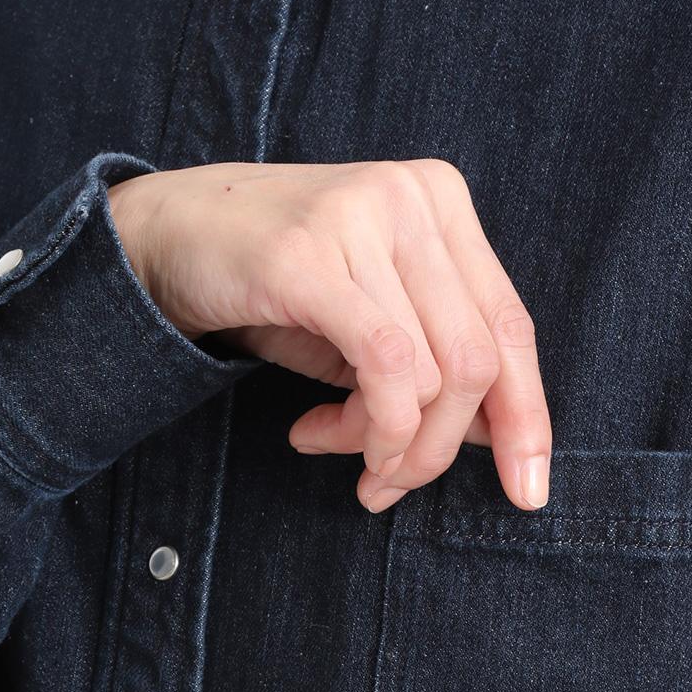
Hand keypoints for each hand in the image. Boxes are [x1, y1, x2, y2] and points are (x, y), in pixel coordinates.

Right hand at [106, 159, 550, 511]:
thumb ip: (442, 368)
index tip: (527, 492)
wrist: (163, 237)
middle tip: (385, 485)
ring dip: (383, 443)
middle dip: (436, 449)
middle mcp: (415, 198)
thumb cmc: (280, 287)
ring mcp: (364, 217)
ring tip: (330, 444)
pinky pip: (386, 366)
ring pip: (432, 376)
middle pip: (477, 363)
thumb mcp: (379, 325)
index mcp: (445, 204)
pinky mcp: (310, 254)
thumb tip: (501, 442)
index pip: (512, 329)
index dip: (527, 418)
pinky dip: (370, 427)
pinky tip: (315, 435)